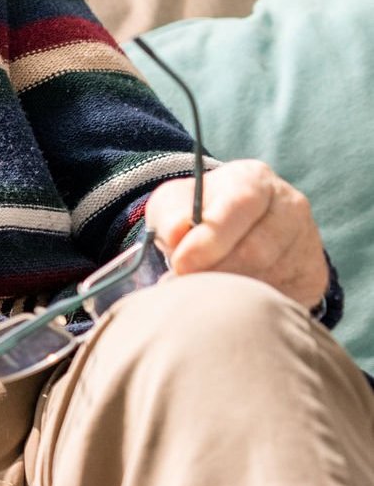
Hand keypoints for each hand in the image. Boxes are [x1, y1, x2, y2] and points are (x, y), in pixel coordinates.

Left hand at [145, 160, 328, 309]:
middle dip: (214, 272)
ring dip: (229, 291)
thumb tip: (176, 232)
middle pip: (258, 249)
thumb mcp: (174, 204)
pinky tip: (229, 299)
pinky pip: (282, 298)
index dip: (211, 238)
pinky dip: (250, 305)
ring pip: (269, 278)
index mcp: (255, 180)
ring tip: (203, 290)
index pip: (241, 205)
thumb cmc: (196, 215)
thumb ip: (171, 214)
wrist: (232, 233)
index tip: (182, 263)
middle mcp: (291, 206)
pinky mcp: (313, 275)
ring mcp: (308, 241)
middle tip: (184, 285)